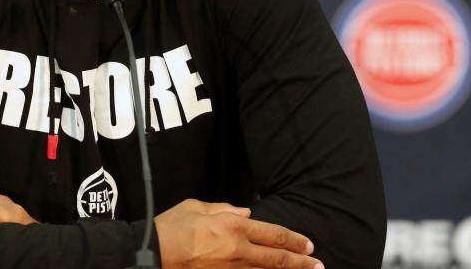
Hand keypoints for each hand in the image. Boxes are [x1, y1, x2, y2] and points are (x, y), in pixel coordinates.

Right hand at [154, 199, 322, 268]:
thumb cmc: (170, 226)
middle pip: (276, 258)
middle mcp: (237, 250)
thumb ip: (223, 208)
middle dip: (300, 262)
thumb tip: (244, 213)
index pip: (271, 233)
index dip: (292, 239)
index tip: (307, 245)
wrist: (151, 253)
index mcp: (232, 226)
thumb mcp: (196, 206)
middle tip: (319, 265)